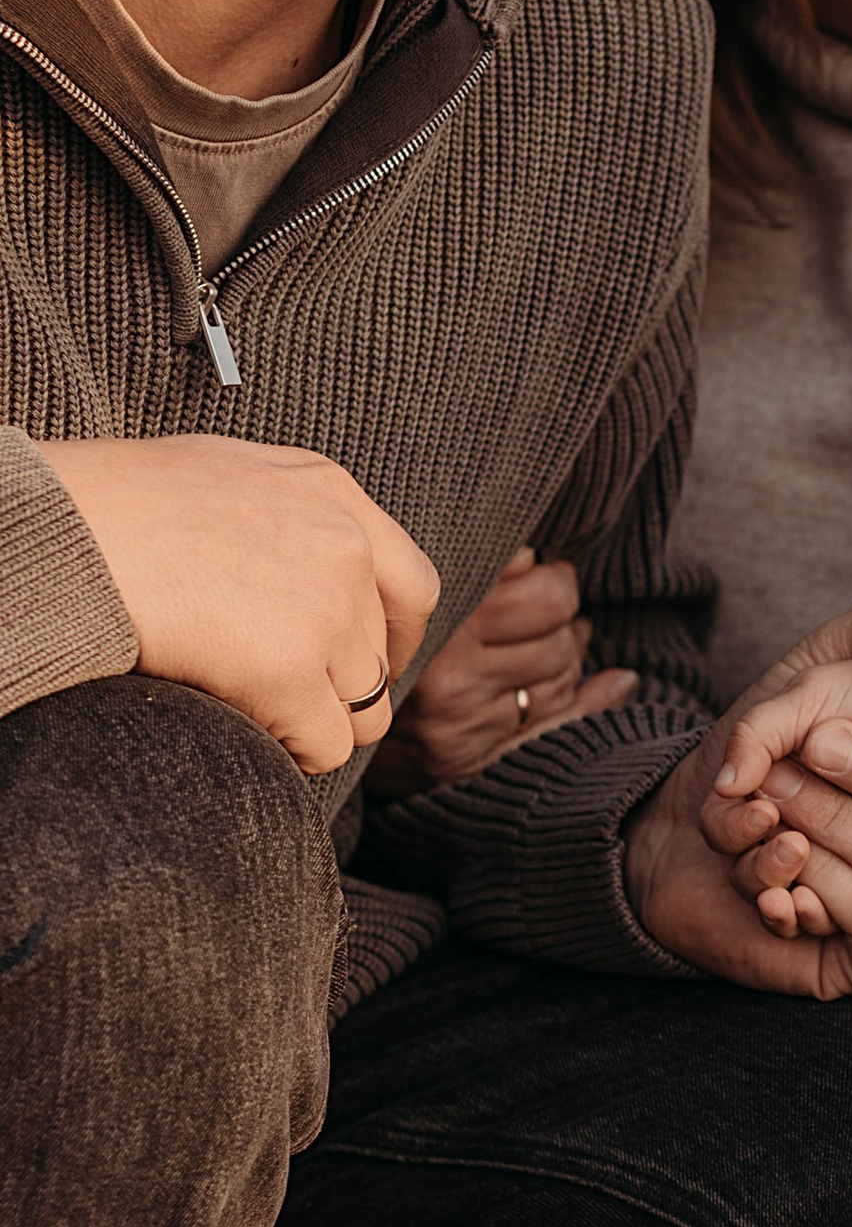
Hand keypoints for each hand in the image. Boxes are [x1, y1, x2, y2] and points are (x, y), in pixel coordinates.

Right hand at [38, 431, 440, 774]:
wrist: (66, 530)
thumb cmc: (114, 503)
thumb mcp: (225, 475)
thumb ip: (280, 515)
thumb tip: (294, 563)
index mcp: (331, 493)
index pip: (411, 584)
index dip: (391, 637)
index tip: (367, 665)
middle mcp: (344, 547)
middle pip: (383, 653)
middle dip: (343, 688)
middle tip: (293, 703)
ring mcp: (323, 609)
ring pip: (363, 707)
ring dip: (316, 723)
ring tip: (256, 715)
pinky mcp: (288, 668)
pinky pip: (325, 743)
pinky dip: (293, 752)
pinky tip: (249, 733)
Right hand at [369, 544, 638, 794]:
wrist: (339, 725)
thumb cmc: (382, 640)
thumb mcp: (413, 593)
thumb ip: (475, 572)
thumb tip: (533, 559)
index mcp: (439, 634)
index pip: (546, 600)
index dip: (557, 583)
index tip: (546, 575)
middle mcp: (453, 687)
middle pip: (560, 643)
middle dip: (566, 625)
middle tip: (553, 616)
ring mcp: (469, 729)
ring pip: (563, 681)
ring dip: (568, 660)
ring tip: (552, 646)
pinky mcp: (482, 760)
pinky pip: (564, 724)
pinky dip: (595, 700)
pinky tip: (609, 684)